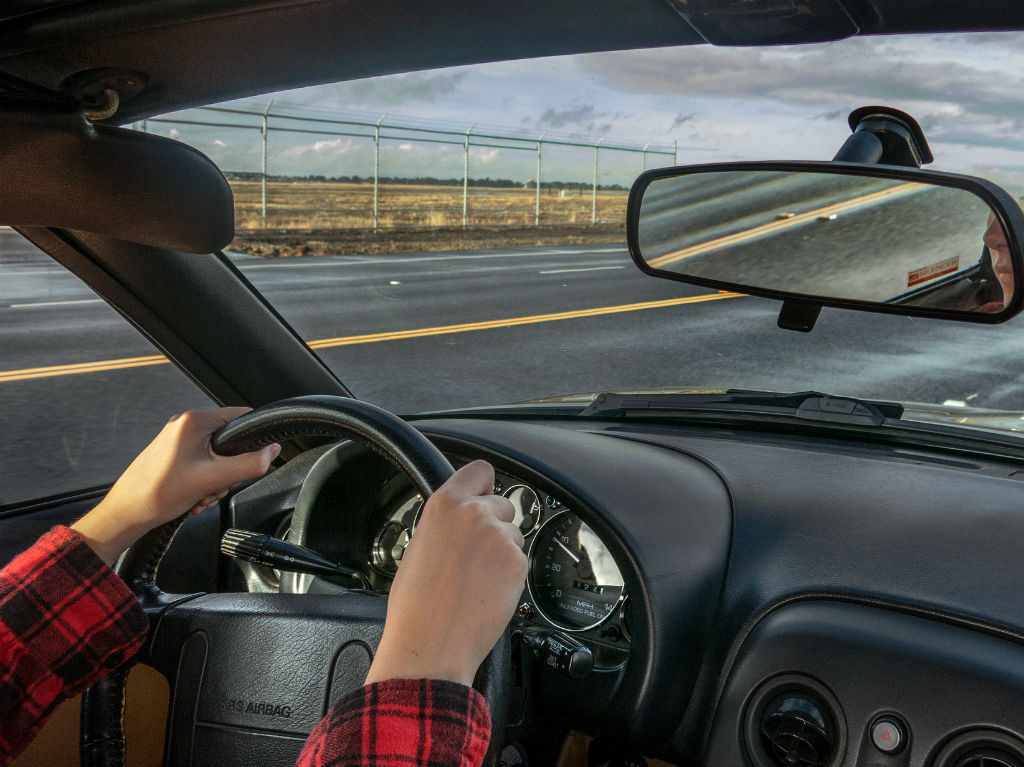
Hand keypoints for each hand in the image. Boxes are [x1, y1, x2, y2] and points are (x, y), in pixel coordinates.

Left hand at [71, 407, 279, 565]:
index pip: (241, 417)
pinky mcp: (173, 454)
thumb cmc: (157, 494)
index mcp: (193, 421)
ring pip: (217, 455)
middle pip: (230, 441)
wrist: (126, 514)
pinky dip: (204, 481)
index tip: (251, 460)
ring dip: (216, 479)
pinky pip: (202, 463)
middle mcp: (185, 425)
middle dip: (229, 469)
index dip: (252, 439)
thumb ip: (249, 464)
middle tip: (216, 486)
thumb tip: (271, 452)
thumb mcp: (213, 479)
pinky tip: (195, 496)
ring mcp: (177, 440)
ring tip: (202, 495)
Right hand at [365, 460, 527, 687]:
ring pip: (513, 534)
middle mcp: (475, 514)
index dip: (484, 485)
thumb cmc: (416, 604)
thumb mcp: (419, 545)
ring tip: (477, 579)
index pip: (480, 470)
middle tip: (475, 553)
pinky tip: (487, 591)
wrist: (430, 643)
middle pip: (502, 504)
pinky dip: (509, 574)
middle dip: (494, 524)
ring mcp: (500, 538)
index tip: (485, 493)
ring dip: (502, 551)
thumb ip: (446, 522)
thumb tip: (462, 518)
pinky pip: (519, 560)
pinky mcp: (517, 563)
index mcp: (445, 504)